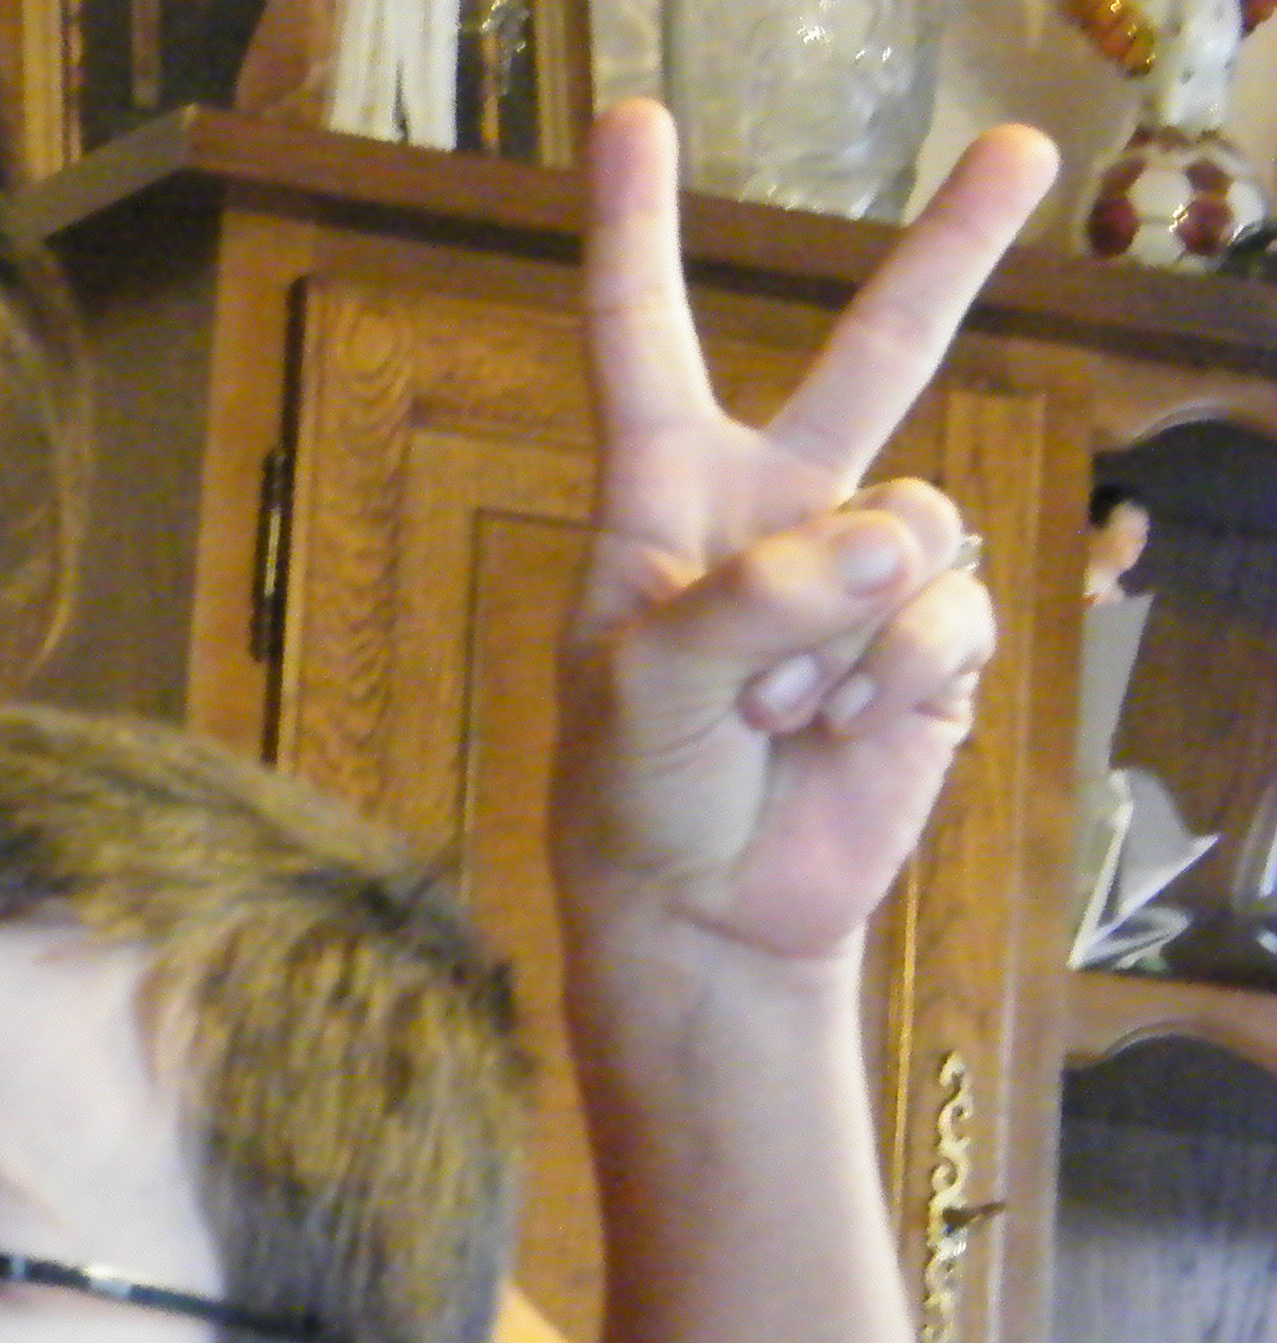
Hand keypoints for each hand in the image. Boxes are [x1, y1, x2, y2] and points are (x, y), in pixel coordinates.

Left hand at [558, 101, 1056, 962]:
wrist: (708, 912)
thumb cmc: (637, 793)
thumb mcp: (647, 689)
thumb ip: (751, 600)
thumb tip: (885, 542)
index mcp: (665, 498)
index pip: (646, 341)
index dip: (635, 232)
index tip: (630, 121)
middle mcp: (774, 513)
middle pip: (875, 357)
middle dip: (949, 253)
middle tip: (1021, 147)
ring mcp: (861, 576)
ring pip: (920, 524)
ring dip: (855, 628)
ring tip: (784, 709)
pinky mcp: (929, 644)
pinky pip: (955, 612)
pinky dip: (903, 674)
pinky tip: (846, 727)